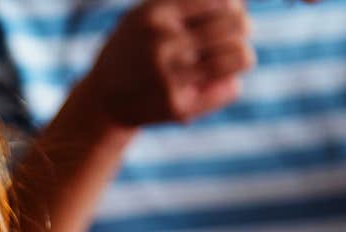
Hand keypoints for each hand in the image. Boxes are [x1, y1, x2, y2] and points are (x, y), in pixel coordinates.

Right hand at [77, 0, 254, 126]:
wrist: (103, 100)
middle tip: (232, 37)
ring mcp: (168, 76)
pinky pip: (230, 88)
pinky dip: (226, 85)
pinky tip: (208, 85)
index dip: (233, 6)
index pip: (221, 1)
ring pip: (241, 56)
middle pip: (238, 24)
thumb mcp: (148, 14)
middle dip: (242, 29)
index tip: (226, 15)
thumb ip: (187, 3)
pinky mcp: (177, 106)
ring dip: (241, 57)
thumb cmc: (136, 49)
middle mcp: (160, 42)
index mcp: (154, 14)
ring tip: (228, 60)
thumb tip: (239, 3)